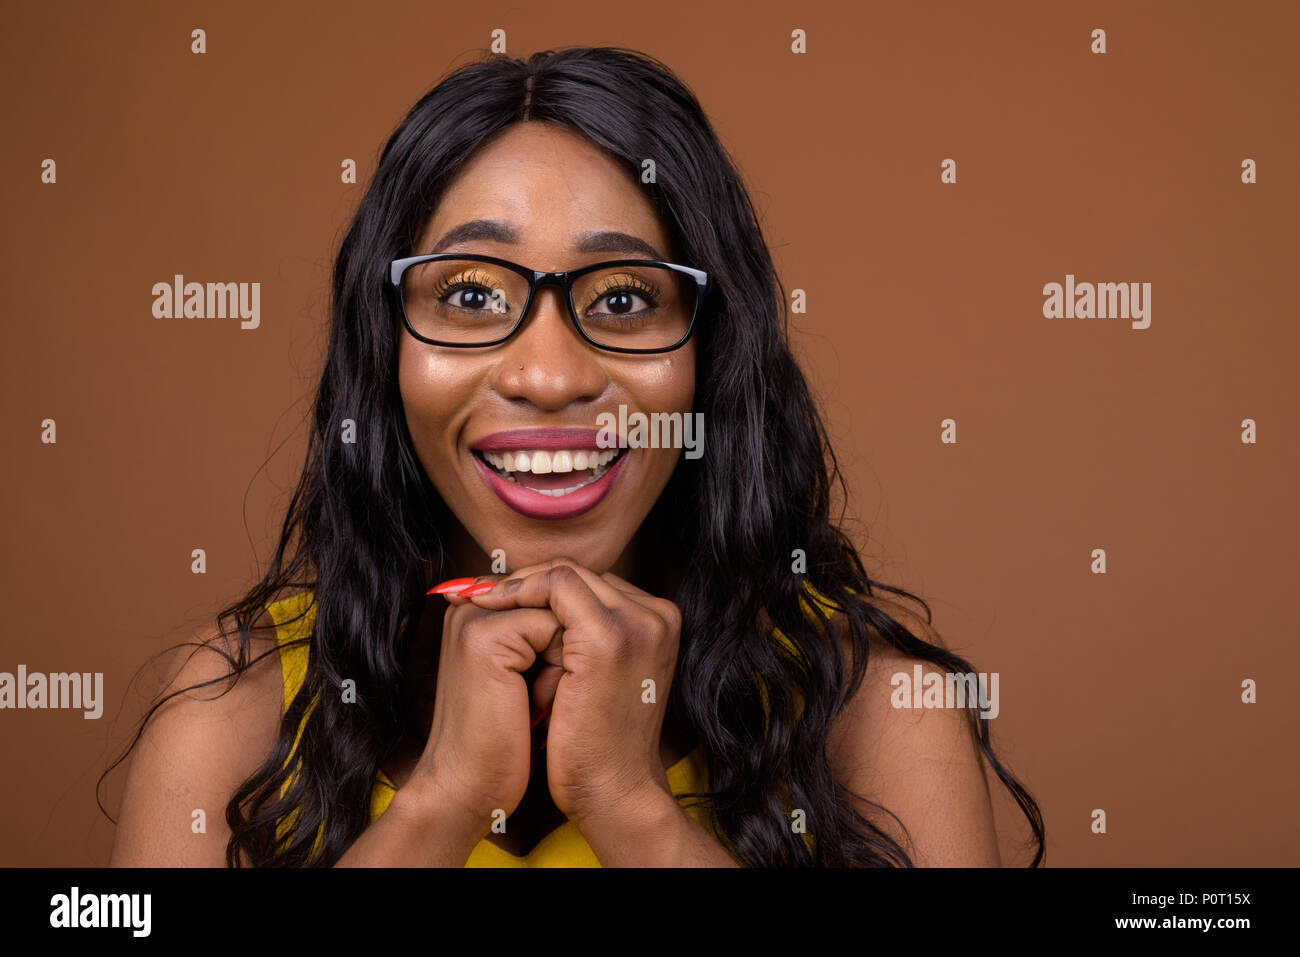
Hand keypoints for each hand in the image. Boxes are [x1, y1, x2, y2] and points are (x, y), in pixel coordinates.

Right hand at [406, 579, 561, 835]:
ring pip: (560, 609)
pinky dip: (560, 669)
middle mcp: (473, 604)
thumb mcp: (528, 675)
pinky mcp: (483, 636)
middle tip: (547, 697)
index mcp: (480, 610)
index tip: (556, 688)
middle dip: (570, 647)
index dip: (570, 640)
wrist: (467, 790)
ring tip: (545, 701)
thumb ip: (545, 635)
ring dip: (568, 658)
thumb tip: (591, 611)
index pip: (553, 593)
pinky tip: (540, 704)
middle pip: (559, 597)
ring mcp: (475, 616)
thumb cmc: (504, 740)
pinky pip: (553, 626)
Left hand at [462, 558, 682, 824]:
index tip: (499, 597)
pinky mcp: (609, 637)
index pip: (592, 583)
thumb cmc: (594, 742)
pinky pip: (557, 587)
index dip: (542, 587)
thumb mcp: (594, 676)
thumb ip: (581, 637)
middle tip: (482, 594)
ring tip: (486, 607)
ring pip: (566, 573)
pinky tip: (493, 610)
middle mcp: (658, 615)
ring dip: (522, 589)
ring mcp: (638, 622)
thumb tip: (532, 605)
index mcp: (658, 622)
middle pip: (580, 573)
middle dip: (527, 582)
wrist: (611, 793)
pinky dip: (521, 594)